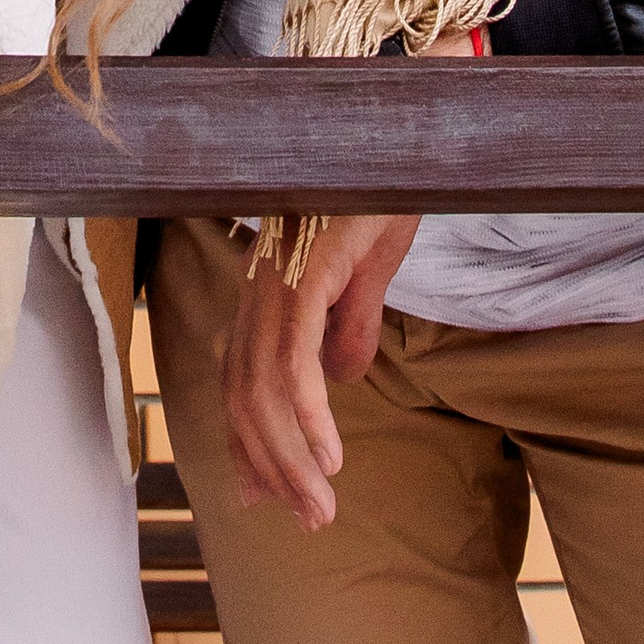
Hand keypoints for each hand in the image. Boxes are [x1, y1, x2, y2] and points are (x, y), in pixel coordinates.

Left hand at [221, 210, 417, 530]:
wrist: (403, 124)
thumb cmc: (386, 185)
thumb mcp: (371, 268)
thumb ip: (349, 324)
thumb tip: (341, 383)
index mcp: (269, 285)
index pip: (241, 378)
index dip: (247, 442)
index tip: (263, 496)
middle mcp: (260, 284)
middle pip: (243, 397)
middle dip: (270, 467)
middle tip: (308, 519)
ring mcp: (279, 277)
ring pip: (263, 392)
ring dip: (290, 460)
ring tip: (320, 508)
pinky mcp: (306, 271)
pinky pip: (295, 362)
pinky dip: (307, 417)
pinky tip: (330, 456)